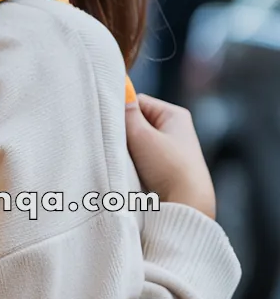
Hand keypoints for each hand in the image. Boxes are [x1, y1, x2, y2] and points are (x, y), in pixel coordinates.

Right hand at [125, 93, 215, 219]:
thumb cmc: (170, 168)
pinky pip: (139, 161)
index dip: (122, 112)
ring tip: (126, 163)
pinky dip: (132, 166)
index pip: (138, 102)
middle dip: (123, 134)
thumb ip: (126, 114)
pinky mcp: (163, 171)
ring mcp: (169, 152)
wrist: (186, 206)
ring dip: (126, 153)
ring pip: (135, 144)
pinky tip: (131, 174)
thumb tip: (118, 92)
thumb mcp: (143, 136)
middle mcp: (173, 131)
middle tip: (118, 146)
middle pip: (136, 124)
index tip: (112, 125)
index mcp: (174, 115)